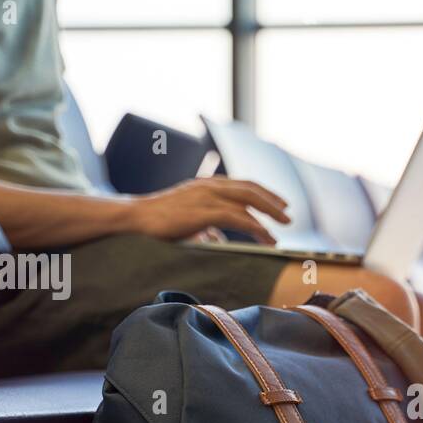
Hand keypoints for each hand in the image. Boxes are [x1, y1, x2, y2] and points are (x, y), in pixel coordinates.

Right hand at [129, 178, 289, 243]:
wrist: (134, 217)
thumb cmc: (158, 220)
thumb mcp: (188, 219)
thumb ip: (205, 225)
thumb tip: (217, 238)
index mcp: (207, 185)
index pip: (243, 184)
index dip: (264, 193)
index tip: (280, 204)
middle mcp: (210, 186)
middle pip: (250, 189)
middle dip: (272, 202)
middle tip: (288, 216)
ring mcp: (207, 196)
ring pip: (248, 201)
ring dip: (269, 215)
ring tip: (282, 228)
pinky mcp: (204, 211)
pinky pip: (238, 218)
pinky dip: (256, 227)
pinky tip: (266, 237)